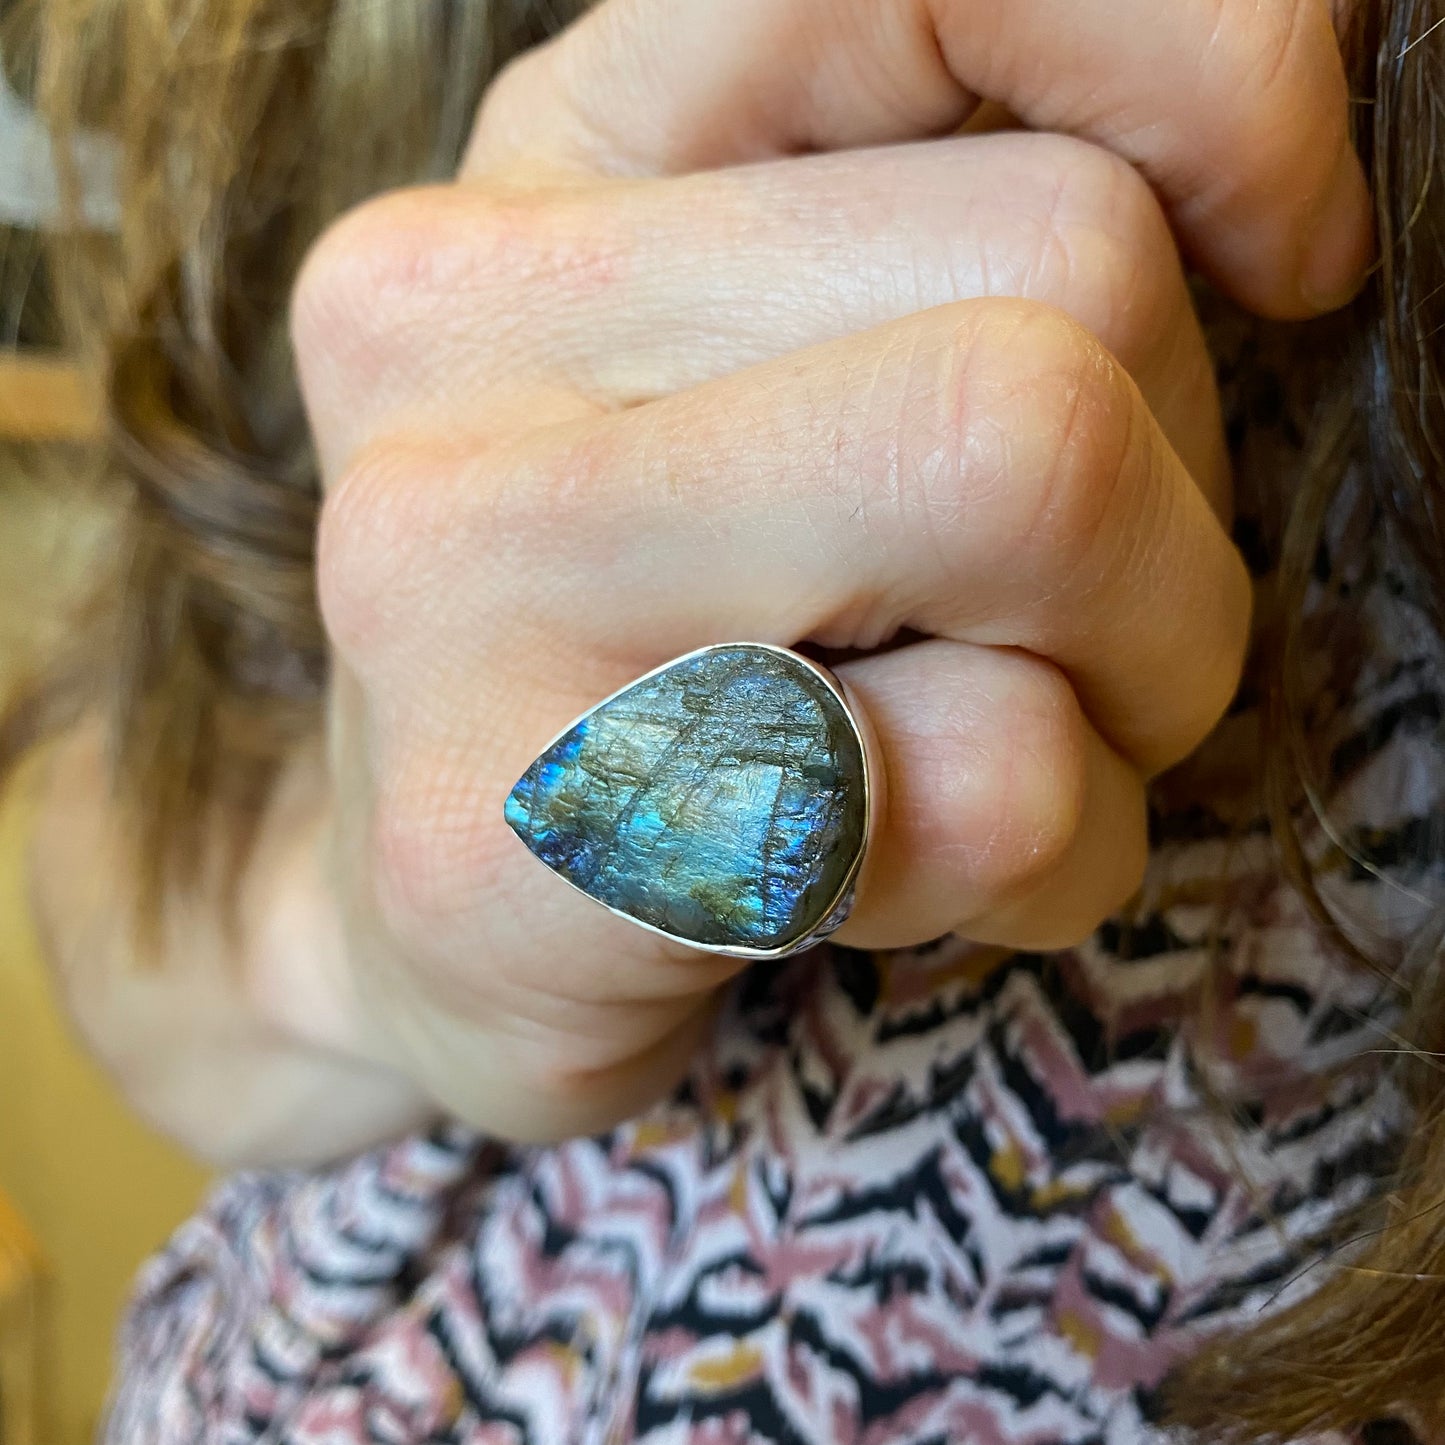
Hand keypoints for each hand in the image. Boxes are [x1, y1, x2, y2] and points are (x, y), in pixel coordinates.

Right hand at [286, 0, 1348, 1142]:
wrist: (463, 929)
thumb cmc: (701, 657)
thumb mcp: (810, 386)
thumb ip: (988, 236)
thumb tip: (1296, 152)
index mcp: (562, 161)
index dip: (1205, 65)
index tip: (1284, 253)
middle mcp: (458, 319)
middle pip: (1073, 262)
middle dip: (1175, 504)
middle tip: (1056, 639)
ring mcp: (450, 571)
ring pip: (1042, 479)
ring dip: (1134, 678)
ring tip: (984, 757)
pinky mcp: (507, 828)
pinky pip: (983, 782)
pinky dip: (1044, 856)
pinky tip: (892, 883)